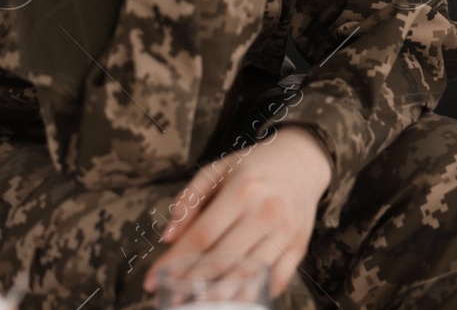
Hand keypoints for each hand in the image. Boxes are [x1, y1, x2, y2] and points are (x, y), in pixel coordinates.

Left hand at [145, 125, 332, 295]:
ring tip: (197, 305)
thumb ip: (189, 199)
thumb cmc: (255, 165)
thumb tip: (168, 236)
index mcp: (243, 190)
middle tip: (170, 299)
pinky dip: (255, 295)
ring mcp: (286, 231)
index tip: (152, 279)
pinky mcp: (299, 245)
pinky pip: (276, 279)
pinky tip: (233, 301)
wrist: (303, 160)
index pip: (202, 236)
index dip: (174, 262)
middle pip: (223, 260)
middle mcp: (267, 211)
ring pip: (248, 275)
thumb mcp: (218, 170)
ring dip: (219, 296)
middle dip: (191, 285)